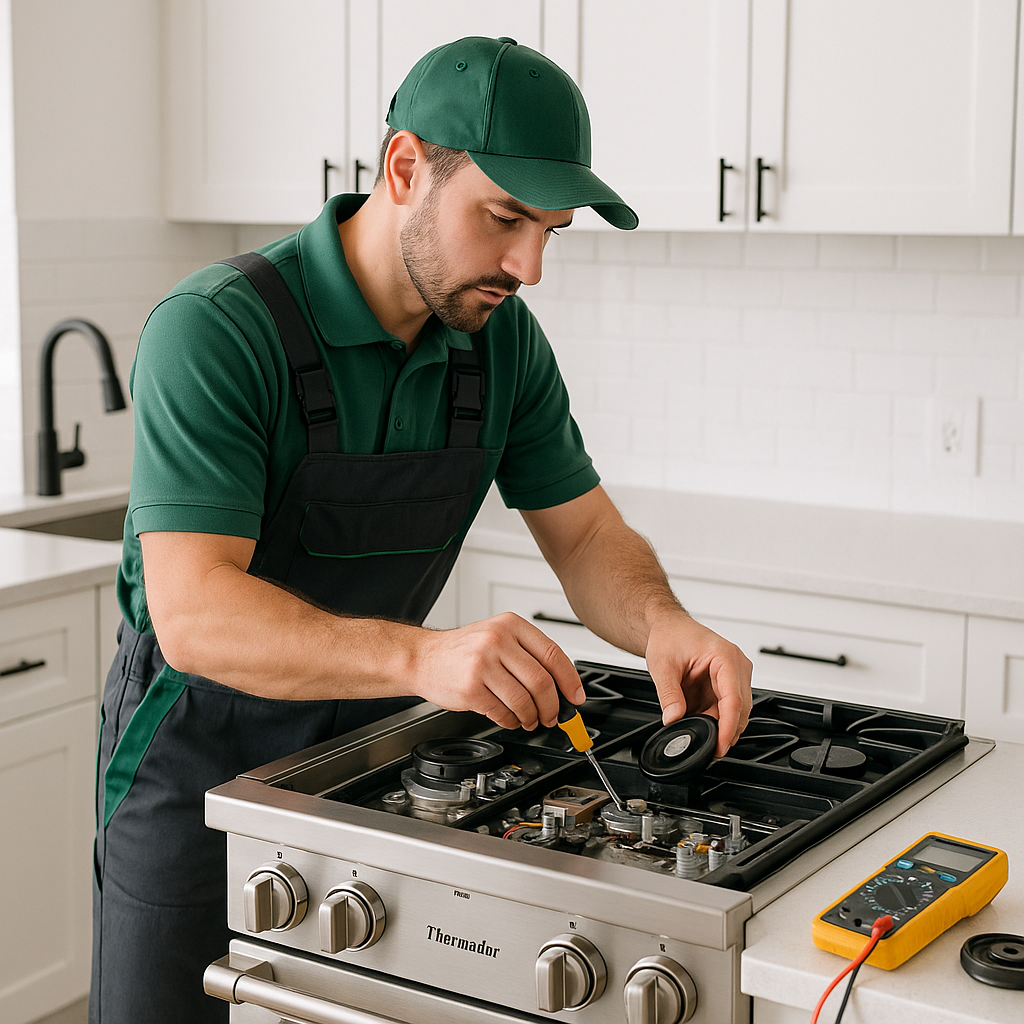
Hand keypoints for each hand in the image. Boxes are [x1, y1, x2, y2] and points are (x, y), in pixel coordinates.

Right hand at [410, 612, 583, 729]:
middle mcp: (497, 641)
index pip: (553, 654)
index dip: (570, 680)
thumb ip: (528, 655)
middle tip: (553, 715)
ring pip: (524, 700)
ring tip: (530, 719)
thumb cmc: (463, 650)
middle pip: (541, 681)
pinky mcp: (470, 689)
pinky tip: (510, 718)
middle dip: (552, 706)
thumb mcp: (497, 636)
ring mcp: (482, 665)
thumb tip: (561, 685)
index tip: (575, 697)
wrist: (423, 657)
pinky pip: (503, 712)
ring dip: (532, 717)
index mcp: (510, 625)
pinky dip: (512, 721)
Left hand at [644, 609, 752, 756]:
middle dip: (726, 731)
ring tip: (698, 730)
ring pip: (737, 710)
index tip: (720, 745)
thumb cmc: (670, 636)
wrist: (669, 627)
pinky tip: (701, 721)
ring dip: (720, 724)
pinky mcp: (729, 682)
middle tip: (708, 748)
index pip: (734, 700)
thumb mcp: (662, 666)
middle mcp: (737, 665)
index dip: (728, 727)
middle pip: (741, 708)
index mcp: (725, 656)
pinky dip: (716, 717)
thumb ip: (669, 695)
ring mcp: (735, 674)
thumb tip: (674, 719)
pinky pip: (727, 706)